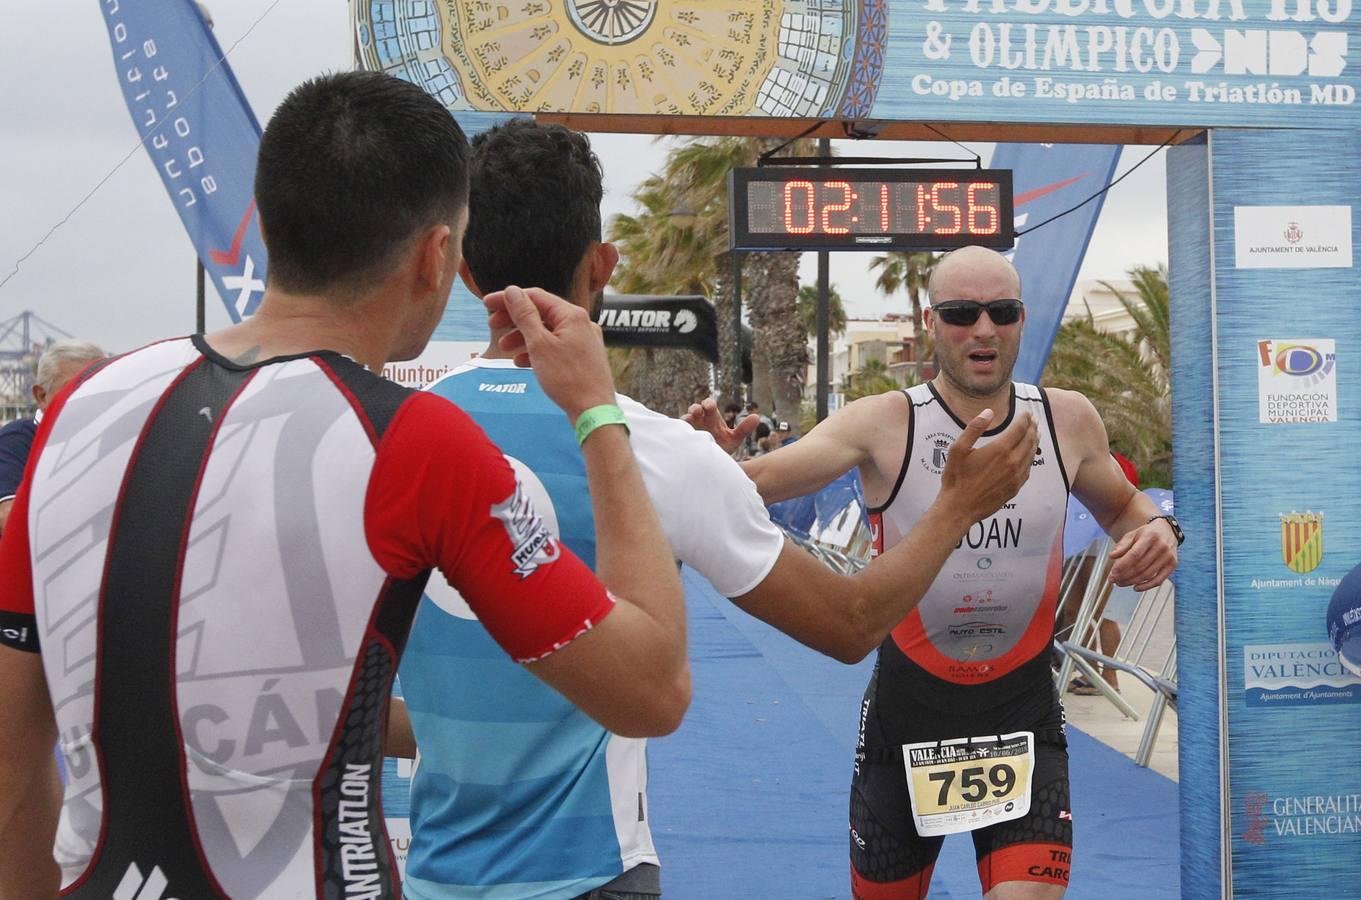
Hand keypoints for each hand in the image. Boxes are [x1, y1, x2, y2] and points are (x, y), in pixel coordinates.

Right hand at [484, 285, 615, 420]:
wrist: (594, 412)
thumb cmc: (568, 378)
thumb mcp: (539, 344)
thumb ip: (524, 316)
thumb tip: (512, 291)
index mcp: (572, 315)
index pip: (535, 296)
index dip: (508, 299)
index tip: (487, 305)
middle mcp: (580, 323)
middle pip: (541, 313)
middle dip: (514, 319)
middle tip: (492, 326)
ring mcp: (583, 341)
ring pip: (547, 332)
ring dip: (523, 337)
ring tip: (504, 349)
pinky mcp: (582, 358)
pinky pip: (555, 347)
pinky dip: (537, 351)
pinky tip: (521, 362)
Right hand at [682, 397, 758, 453]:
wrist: (714, 465)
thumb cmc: (723, 448)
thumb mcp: (734, 439)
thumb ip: (743, 429)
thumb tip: (757, 417)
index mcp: (711, 417)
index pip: (709, 405)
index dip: (708, 404)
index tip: (708, 407)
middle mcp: (699, 421)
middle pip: (694, 409)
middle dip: (695, 409)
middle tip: (696, 412)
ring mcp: (690, 430)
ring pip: (684, 420)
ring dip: (685, 419)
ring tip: (687, 421)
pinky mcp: (684, 440)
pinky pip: (678, 434)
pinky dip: (679, 432)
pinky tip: (681, 434)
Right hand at [937, 409, 1038, 523]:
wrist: (960, 508)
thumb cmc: (956, 478)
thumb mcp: (958, 449)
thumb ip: (974, 428)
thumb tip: (989, 412)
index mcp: (999, 449)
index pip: (1019, 429)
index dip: (1025, 419)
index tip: (1027, 412)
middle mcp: (1012, 461)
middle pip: (1029, 440)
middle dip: (1032, 428)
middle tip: (1034, 420)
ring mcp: (1016, 476)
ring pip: (1031, 454)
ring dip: (1035, 441)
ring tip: (1036, 433)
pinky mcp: (1016, 487)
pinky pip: (1028, 468)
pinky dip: (1031, 457)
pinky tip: (1028, 455)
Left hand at [1109, 519, 1178, 590]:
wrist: (1167, 531)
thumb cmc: (1146, 534)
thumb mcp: (1133, 535)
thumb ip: (1122, 545)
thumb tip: (1111, 556)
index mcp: (1150, 536)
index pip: (1135, 554)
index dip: (1123, 564)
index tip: (1112, 572)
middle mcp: (1161, 546)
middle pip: (1140, 566)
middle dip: (1124, 575)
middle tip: (1113, 580)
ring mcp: (1168, 556)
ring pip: (1148, 574)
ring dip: (1132, 581)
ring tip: (1120, 583)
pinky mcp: (1172, 565)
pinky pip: (1159, 580)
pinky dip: (1146, 586)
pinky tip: (1135, 588)